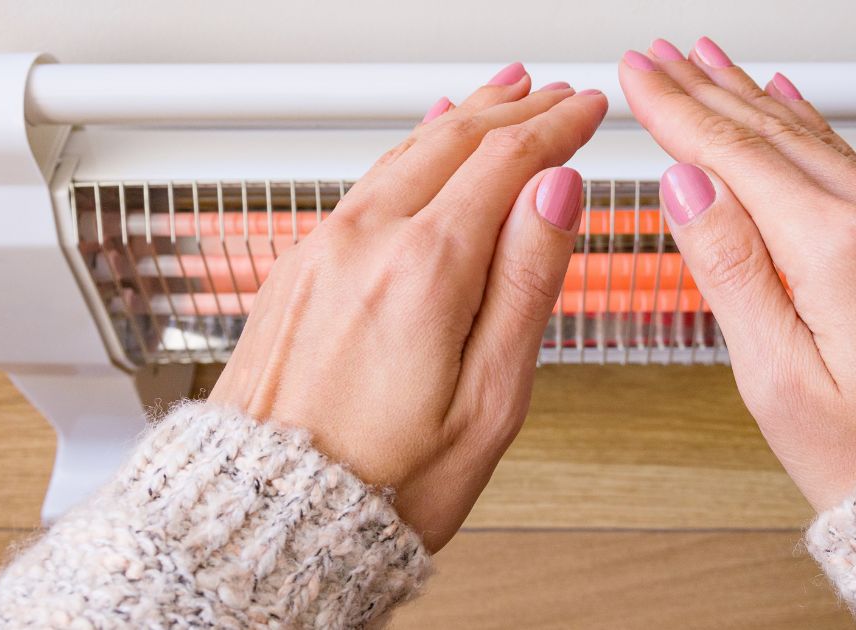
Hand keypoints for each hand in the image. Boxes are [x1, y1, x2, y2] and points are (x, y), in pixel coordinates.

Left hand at [209, 64, 606, 549]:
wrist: (268, 515)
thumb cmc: (386, 480)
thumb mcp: (490, 399)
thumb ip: (527, 282)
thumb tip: (557, 194)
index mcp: (425, 270)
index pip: (508, 161)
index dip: (557, 127)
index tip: (587, 112)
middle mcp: (365, 243)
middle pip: (454, 139)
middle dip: (515, 108)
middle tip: (557, 95)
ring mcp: (322, 251)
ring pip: (404, 154)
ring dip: (462, 118)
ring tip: (501, 96)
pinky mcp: (297, 270)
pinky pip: (364, 184)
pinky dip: (409, 152)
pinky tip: (422, 147)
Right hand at [620, 38, 855, 510]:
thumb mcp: (779, 382)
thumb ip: (731, 271)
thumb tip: (687, 189)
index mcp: (839, 251)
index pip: (735, 156)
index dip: (678, 112)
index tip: (640, 77)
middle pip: (775, 133)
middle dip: (708, 90)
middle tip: (660, 58)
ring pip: (817, 141)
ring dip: (754, 98)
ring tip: (710, 64)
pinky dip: (812, 127)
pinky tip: (791, 103)